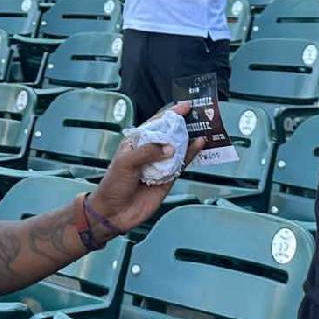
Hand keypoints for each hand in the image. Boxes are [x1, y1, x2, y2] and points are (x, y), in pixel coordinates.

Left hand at [88, 102, 205, 233]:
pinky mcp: (169, 178)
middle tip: (200, 114)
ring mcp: (161, 164)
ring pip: (179, 147)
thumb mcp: (126, 162)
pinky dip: (192, 154)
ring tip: (205, 127)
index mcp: (137, 142)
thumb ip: (148, 152)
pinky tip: (200, 144)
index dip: (170, 114)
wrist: (114, 213)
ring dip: (191, 138)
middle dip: (184, 124)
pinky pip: (182, 163)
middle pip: (170, 134)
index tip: (185, 106)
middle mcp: (151, 151)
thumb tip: (171, 148)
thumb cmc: (113, 184)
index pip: (156, 123)